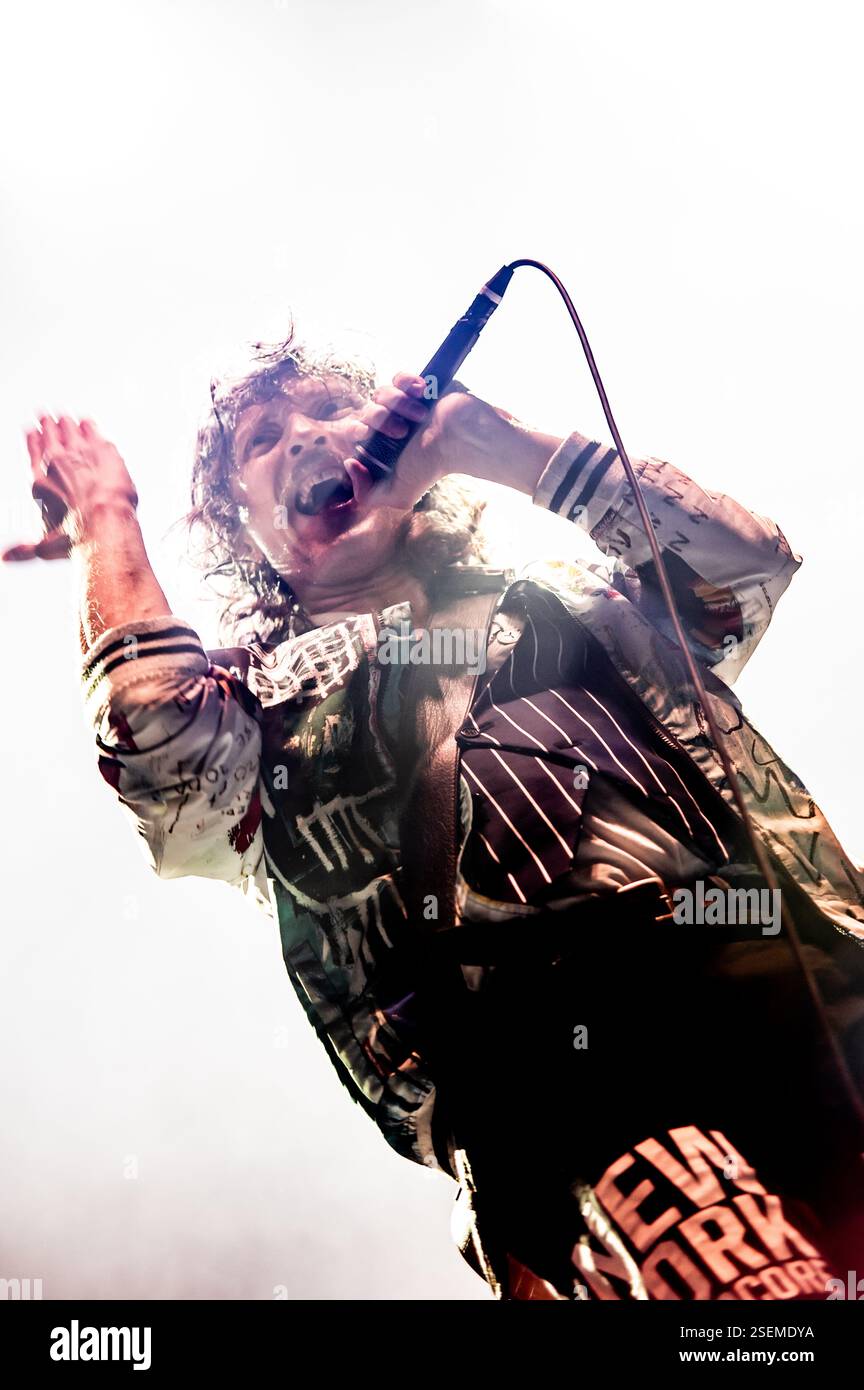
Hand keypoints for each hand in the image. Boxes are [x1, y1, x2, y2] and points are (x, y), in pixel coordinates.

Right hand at [2, 415, 138, 562]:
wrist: (106, 522)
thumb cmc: (77, 538)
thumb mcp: (47, 546)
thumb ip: (25, 550)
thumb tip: (4, 559)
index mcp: (41, 480)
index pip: (33, 452)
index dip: (32, 440)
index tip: (31, 430)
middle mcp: (57, 462)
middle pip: (50, 436)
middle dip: (48, 425)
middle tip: (46, 415)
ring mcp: (81, 453)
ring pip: (70, 430)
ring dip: (67, 423)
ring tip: (65, 417)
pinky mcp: (104, 450)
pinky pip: (93, 432)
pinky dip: (89, 427)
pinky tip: (88, 423)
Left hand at [343, 372, 512, 511]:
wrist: (461, 438)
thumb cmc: (432, 466)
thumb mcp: (398, 495)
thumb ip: (367, 495)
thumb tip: (349, 465)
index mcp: (383, 448)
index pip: (354, 434)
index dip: (358, 432)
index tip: (370, 437)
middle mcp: (391, 426)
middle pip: (365, 412)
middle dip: (380, 420)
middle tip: (402, 431)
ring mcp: (404, 405)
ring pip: (380, 393)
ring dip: (398, 403)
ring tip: (420, 415)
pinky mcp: (417, 387)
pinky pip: (397, 377)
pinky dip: (406, 382)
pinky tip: (421, 392)